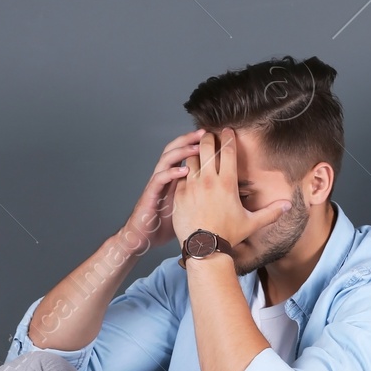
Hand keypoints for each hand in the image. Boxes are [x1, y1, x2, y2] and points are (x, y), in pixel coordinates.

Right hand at [120, 128, 206, 252]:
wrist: (144, 237)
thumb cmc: (166, 223)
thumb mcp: (188, 206)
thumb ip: (200, 195)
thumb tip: (227, 195)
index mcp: (175, 178)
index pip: (186, 154)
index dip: (198, 144)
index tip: (214, 138)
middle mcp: (166, 177)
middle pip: (175, 149)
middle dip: (189, 139)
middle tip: (206, 133)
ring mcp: (157, 184)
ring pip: (166, 159)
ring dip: (181, 151)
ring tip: (197, 147)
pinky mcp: (150, 195)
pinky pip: (159, 179)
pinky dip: (171, 173)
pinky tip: (183, 171)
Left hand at [170, 127, 292, 245]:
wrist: (204, 249)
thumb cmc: (228, 235)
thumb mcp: (252, 223)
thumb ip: (271, 212)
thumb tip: (288, 205)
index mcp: (227, 183)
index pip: (227, 151)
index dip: (228, 137)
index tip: (227, 130)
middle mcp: (208, 180)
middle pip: (205, 147)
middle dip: (207, 137)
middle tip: (209, 135)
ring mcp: (191, 186)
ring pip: (191, 158)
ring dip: (195, 153)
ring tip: (198, 152)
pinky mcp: (179, 194)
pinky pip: (180, 176)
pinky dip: (184, 172)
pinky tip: (187, 173)